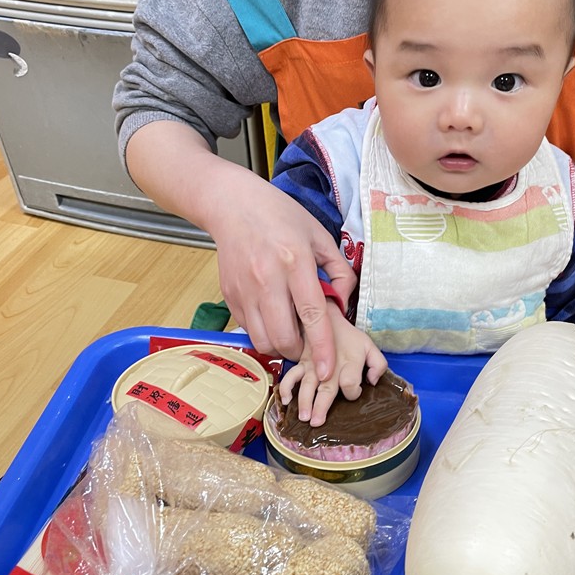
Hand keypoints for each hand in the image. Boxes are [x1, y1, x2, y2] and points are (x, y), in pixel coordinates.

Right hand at [213, 176, 356, 377]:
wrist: (233, 205)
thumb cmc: (280, 216)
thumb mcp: (319, 235)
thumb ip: (338, 271)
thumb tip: (343, 303)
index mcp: (294, 261)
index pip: (312, 315)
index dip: (322, 347)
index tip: (329, 368)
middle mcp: (267, 278)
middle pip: (284, 336)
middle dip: (300, 351)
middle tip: (308, 344)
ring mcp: (245, 289)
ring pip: (263, 340)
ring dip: (280, 346)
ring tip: (290, 333)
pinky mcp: (230, 295)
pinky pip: (248, 329)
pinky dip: (263, 333)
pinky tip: (272, 319)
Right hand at [279, 305, 387, 426]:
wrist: (328, 319)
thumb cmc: (350, 339)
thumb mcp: (370, 347)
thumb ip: (378, 364)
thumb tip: (373, 382)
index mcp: (350, 361)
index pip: (350, 382)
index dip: (353, 392)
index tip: (353, 393)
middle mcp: (331, 365)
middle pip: (326, 387)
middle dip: (320, 405)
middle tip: (316, 422)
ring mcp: (314, 364)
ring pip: (307, 384)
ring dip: (304, 401)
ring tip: (303, 416)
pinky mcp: (302, 363)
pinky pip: (291, 375)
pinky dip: (286, 387)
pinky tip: (285, 400)